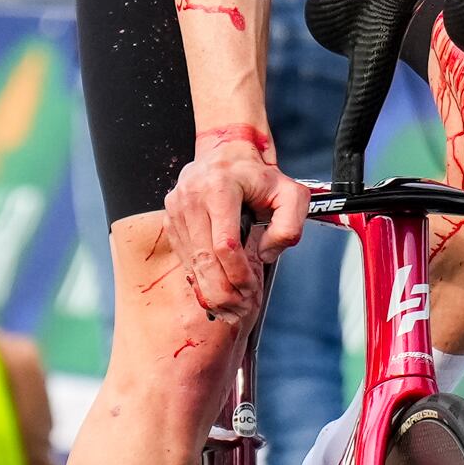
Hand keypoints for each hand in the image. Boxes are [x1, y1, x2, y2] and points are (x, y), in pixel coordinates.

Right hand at [163, 132, 306, 322]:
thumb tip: (264, 254)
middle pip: (204, 258)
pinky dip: (201, 279)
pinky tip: (216, 292)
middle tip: (240, 310)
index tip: (251, 290)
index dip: (238, 274)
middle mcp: (192, 197)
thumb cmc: (261, 177)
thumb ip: (290, 226)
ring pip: (191, 262)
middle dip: (223, 291)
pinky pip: (185, 257)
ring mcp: (177, 208)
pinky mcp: (171, 220)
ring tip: (231, 308)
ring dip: (211, 291)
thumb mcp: (291, 194)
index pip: (225, 245)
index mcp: (220, 187)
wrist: (228, 154)